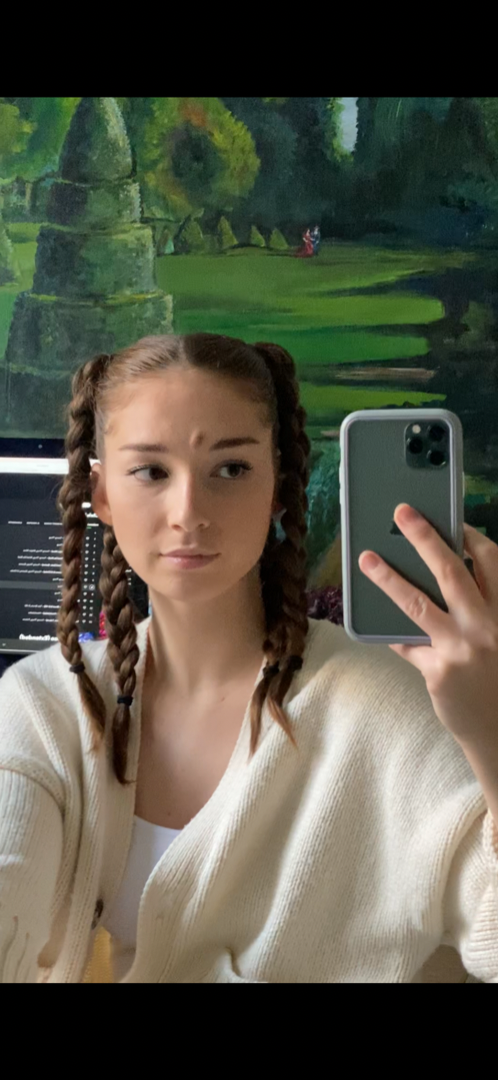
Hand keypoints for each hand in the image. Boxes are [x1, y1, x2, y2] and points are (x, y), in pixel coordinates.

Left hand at [358, 504, 497, 746]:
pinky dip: (391, 630)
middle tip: (401, 513)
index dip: (470, 536)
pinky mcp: (438, 672)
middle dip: (424, 537)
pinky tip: (375, 618)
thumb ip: (484, 606)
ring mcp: (461, 649)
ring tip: (366, 559)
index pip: (491, 560)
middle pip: (451, 571)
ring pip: (417, 604)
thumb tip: (450, 570)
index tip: (453, 520)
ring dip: (388, 578)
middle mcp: (487, 625)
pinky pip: (406, 643)